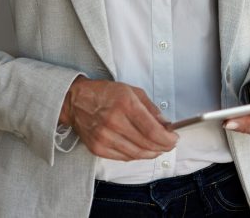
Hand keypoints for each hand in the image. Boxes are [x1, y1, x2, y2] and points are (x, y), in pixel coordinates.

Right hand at [59, 78, 177, 160]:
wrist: (75, 101)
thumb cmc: (105, 93)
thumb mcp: (132, 91)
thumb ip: (151, 108)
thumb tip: (166, 124)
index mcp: (125, 104)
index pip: (152, 130)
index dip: (167, 138)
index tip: (174, 138)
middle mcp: (114, 122)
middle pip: (146, 144)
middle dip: (163, 146)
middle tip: (169, 144)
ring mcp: (104, 137)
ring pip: (136, 154)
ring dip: (151, 153)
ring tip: (158, 149)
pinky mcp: (97, 148)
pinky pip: (123, 158)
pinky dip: (136, 155)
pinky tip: (142, 150)